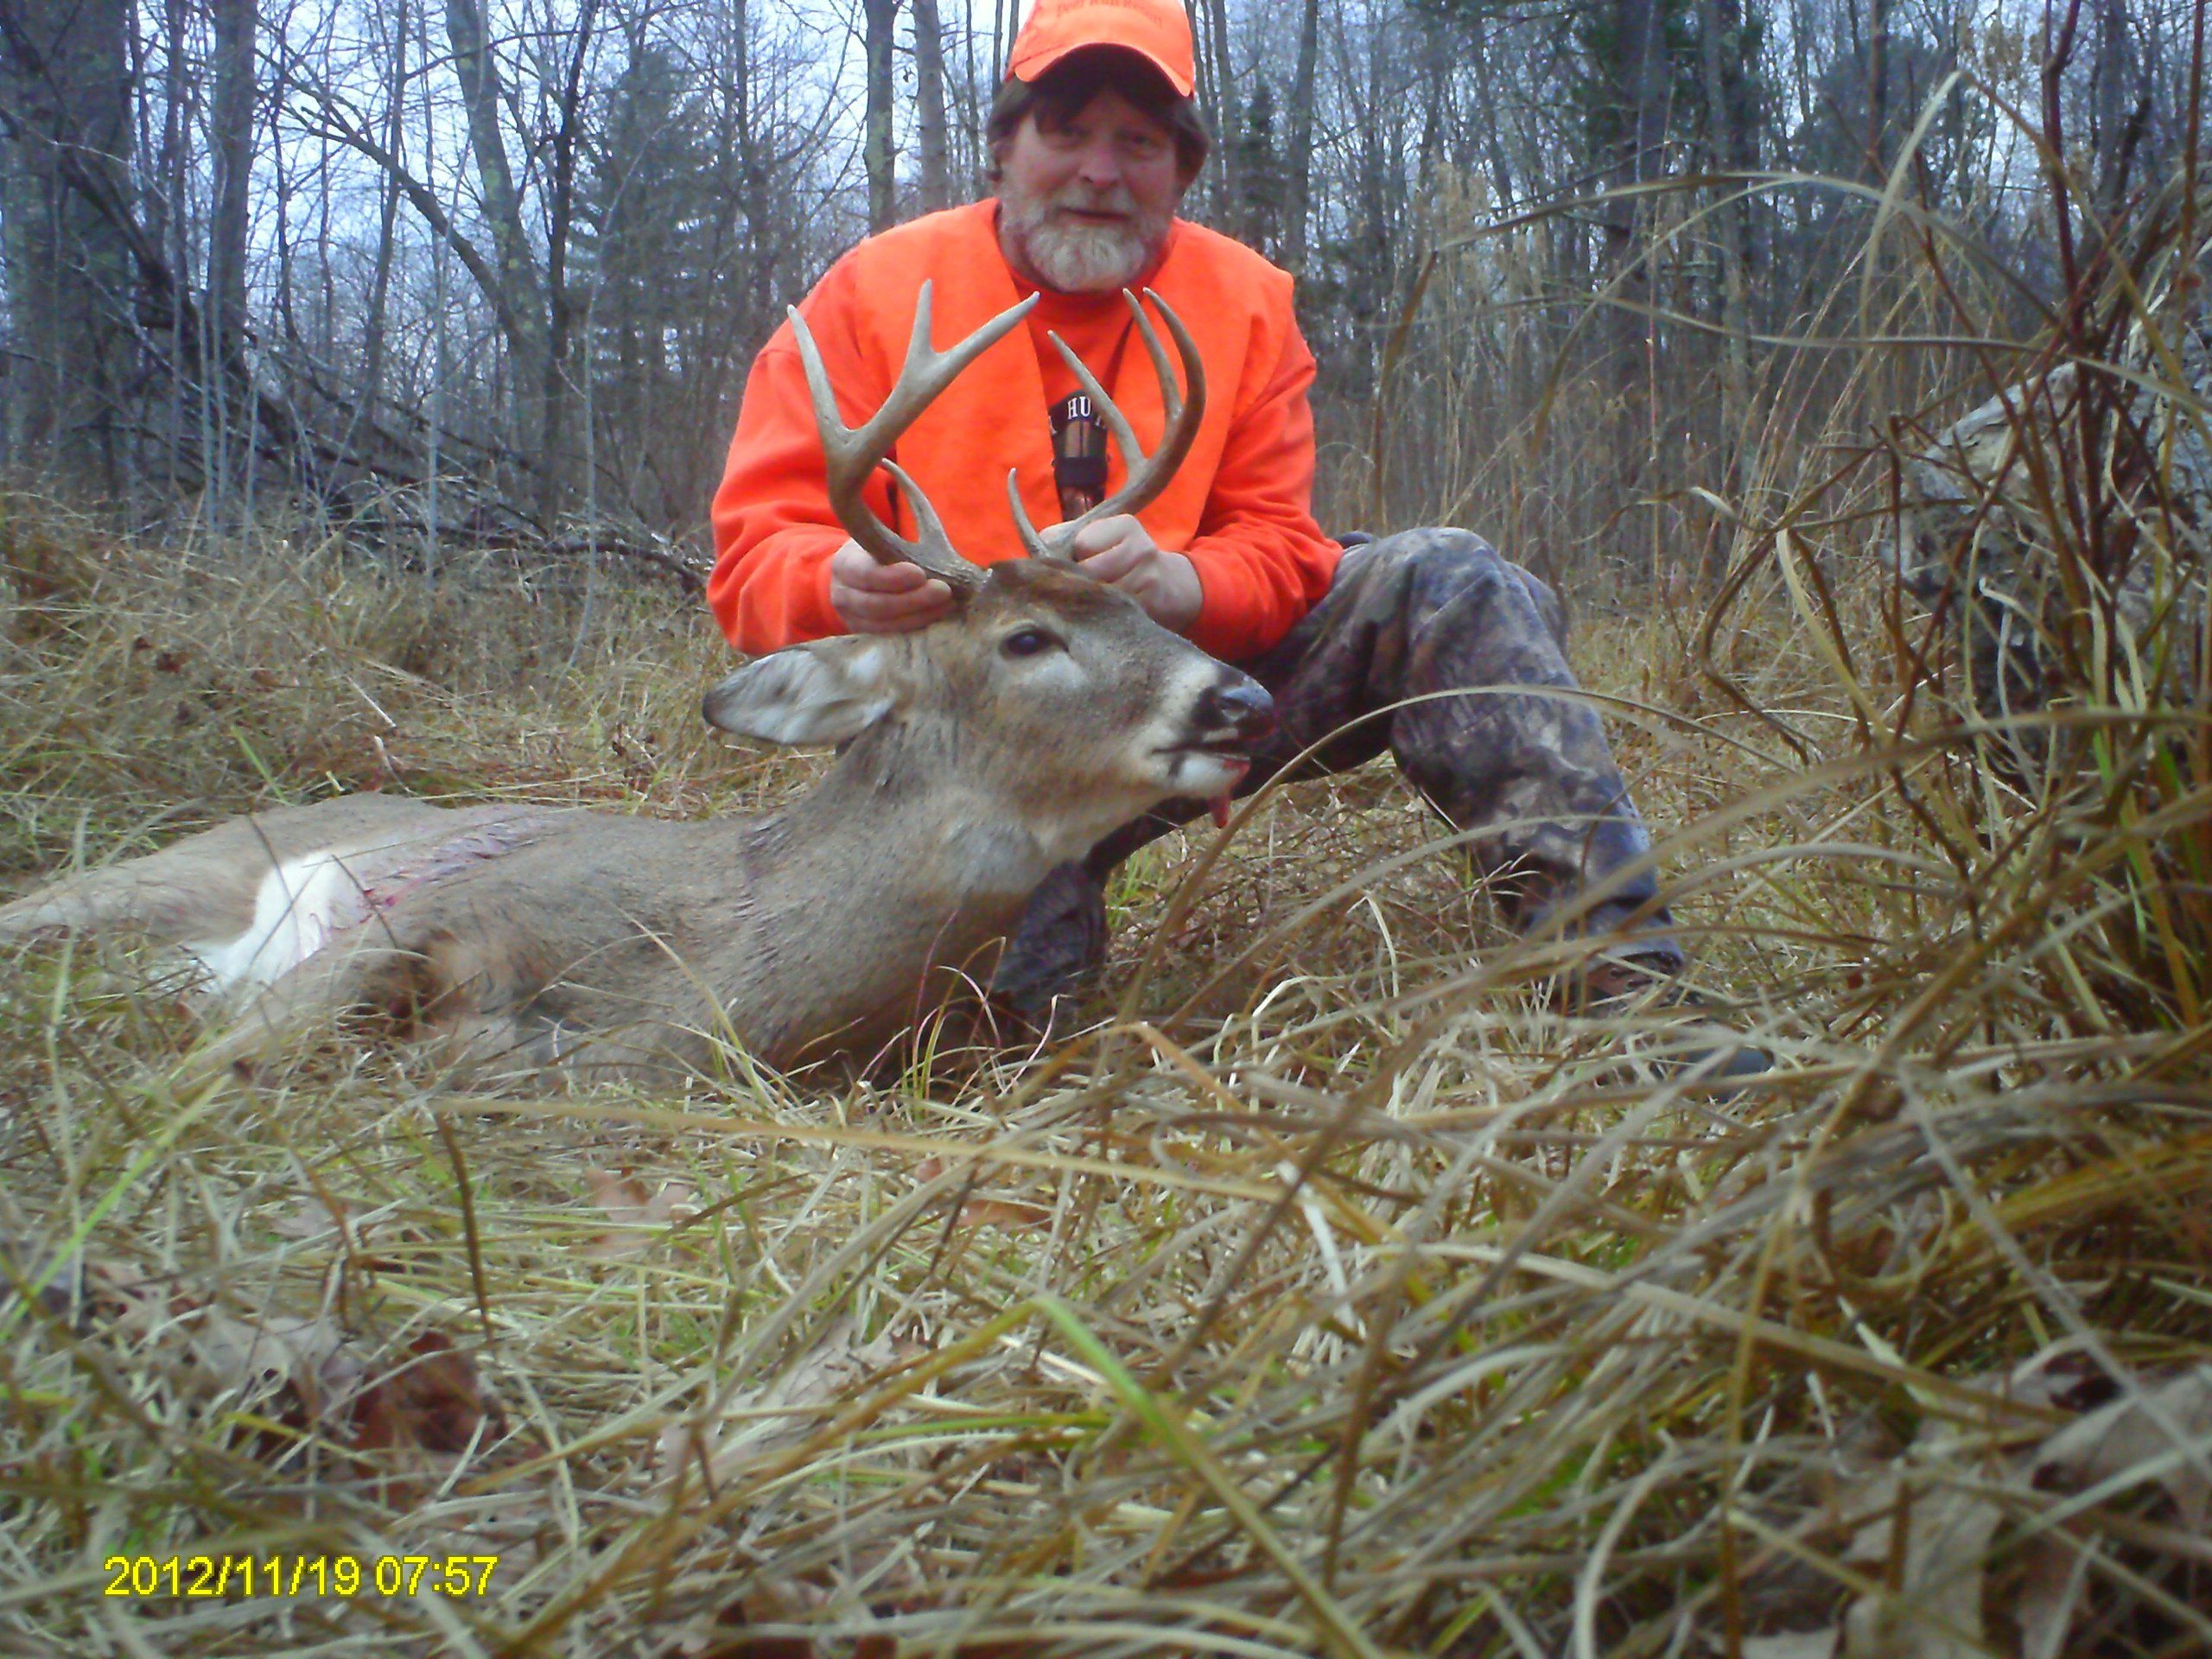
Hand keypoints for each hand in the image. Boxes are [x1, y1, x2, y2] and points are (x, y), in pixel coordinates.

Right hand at [828, 538, 954, 632]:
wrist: (852, 580)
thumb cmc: (874, 555)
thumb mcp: (877, 541)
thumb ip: (896, 541)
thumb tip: (929, 526)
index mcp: (845, 565)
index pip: (867, 575)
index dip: (893, 577)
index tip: (920, 573)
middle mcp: (842, 595)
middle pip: (877, 605)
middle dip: (914, 600)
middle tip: (944, 591)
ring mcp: (851, 620)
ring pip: (885, 625)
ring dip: (920, 616)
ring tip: (946, 605)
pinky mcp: (864, 636)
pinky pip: (890, 637)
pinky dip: (915, 628)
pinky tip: (936, 617)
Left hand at [1066, 516, 1202, 633]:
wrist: (1171, 587)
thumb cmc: (1122, 560)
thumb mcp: (1100, 538)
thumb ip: (1066, 537)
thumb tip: (1037, 549)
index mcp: (1125, 526)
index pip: (1082, 543)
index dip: (1075, 557)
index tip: (1083, 561)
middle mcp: (1141, 547)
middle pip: (1089, 571)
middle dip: (1080, 582)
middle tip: (1086, 586)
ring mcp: (1148, 577)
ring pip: (1099, 595)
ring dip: (1091, 601)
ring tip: (1099, 599)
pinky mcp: (1151, 604)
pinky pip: (1112, 613)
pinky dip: (1105, 615)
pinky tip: (1110, 611)